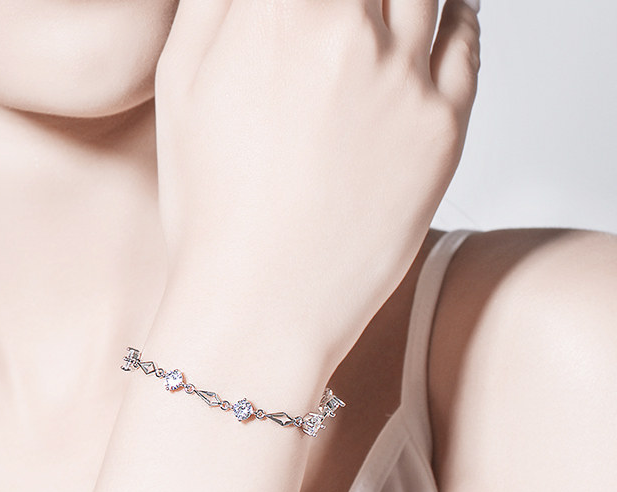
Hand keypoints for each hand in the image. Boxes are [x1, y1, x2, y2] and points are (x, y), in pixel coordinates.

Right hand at [154, 0, 479, 373]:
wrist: (261, 303)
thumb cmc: (212, 210)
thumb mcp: (180, 84)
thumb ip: (216, 0)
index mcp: (277, 10)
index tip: (305, 3)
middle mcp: (349, 29)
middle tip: (347, 14)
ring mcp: (404, 78)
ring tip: (386, 8)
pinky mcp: (444, 127)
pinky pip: (468, 39)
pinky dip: (458, 11)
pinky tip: (443, 13)